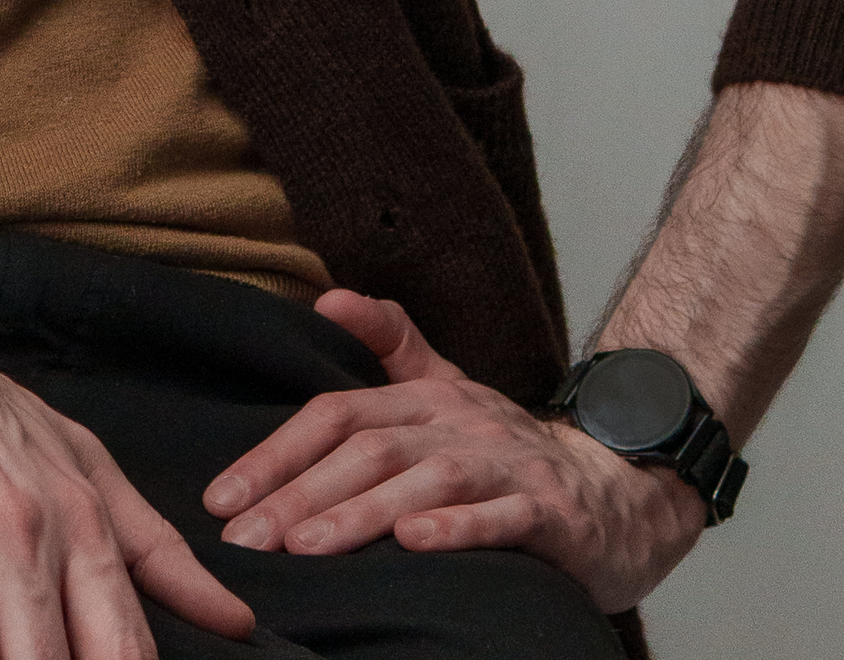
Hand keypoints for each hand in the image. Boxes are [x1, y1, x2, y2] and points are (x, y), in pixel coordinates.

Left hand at [201, 289, 701, 615]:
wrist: (621, 488)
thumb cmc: (511, 450)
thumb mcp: (447, 386)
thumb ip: (388, 342)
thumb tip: (323, 297)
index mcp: (425, 398)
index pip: (336, 414)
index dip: (276, 452)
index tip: (221, 498)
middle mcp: (459, 422)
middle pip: (368, 449)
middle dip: (299, 492)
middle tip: (244, 538)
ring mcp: (506, 464)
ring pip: (423, 480)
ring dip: (359, 512)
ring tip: (303, 545)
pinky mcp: (550, 510)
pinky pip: (499, 517)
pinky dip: (455, 529)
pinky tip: (414, 544)